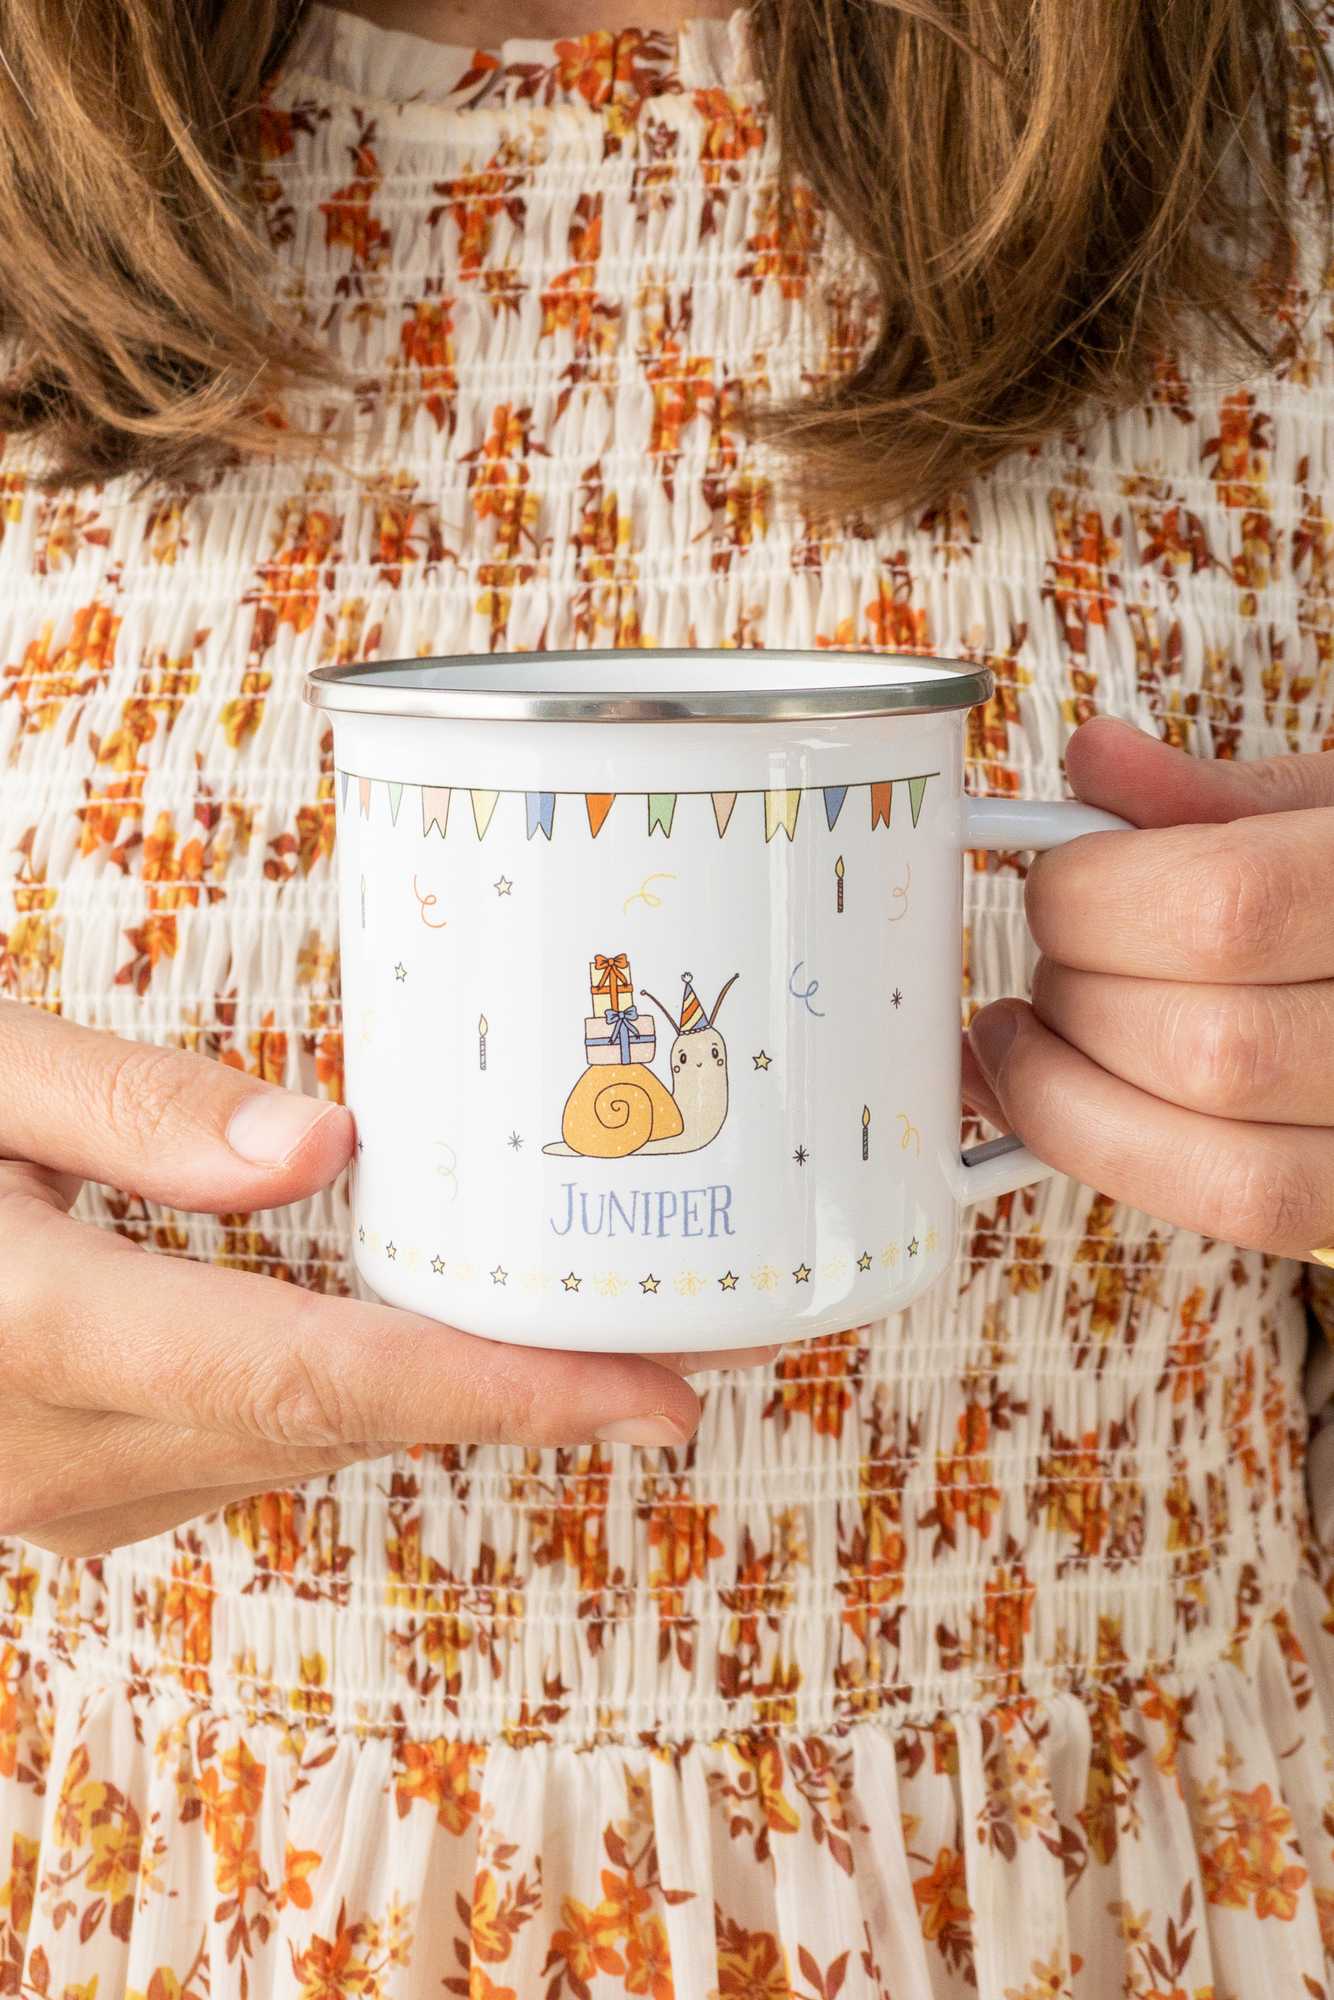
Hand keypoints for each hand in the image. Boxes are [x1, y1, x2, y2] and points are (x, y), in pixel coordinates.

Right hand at [0, 1005, 765, 1557]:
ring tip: (572, 1327)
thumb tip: (330, 1151)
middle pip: (334, 1423)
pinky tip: (402, 1339)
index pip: (320, 1380)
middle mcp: (52, 1449)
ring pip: (292, 1446)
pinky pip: (236, 1450)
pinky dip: (337, 1399)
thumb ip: (136, 1111)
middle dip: (514, 1392)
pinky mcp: (55, 1487)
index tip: (659, 1393)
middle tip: (679, 1338)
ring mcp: (48, 1493)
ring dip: (433, 1395)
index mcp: (34, 1329)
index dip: (503, 1395)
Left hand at [964, 716, 1333, 1260]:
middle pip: (1211, 1048)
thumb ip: (1220, 798)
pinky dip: (1117, 1157)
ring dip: (1076, 1096)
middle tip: (1058, 956)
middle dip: (1082, 998)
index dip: (1098, 899)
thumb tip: (1096, 760)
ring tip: (1041, 1034)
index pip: (1226, 910)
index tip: (1059, 882)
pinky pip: (1241, 1210)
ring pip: (1220, 1160)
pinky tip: (1065, 1102)